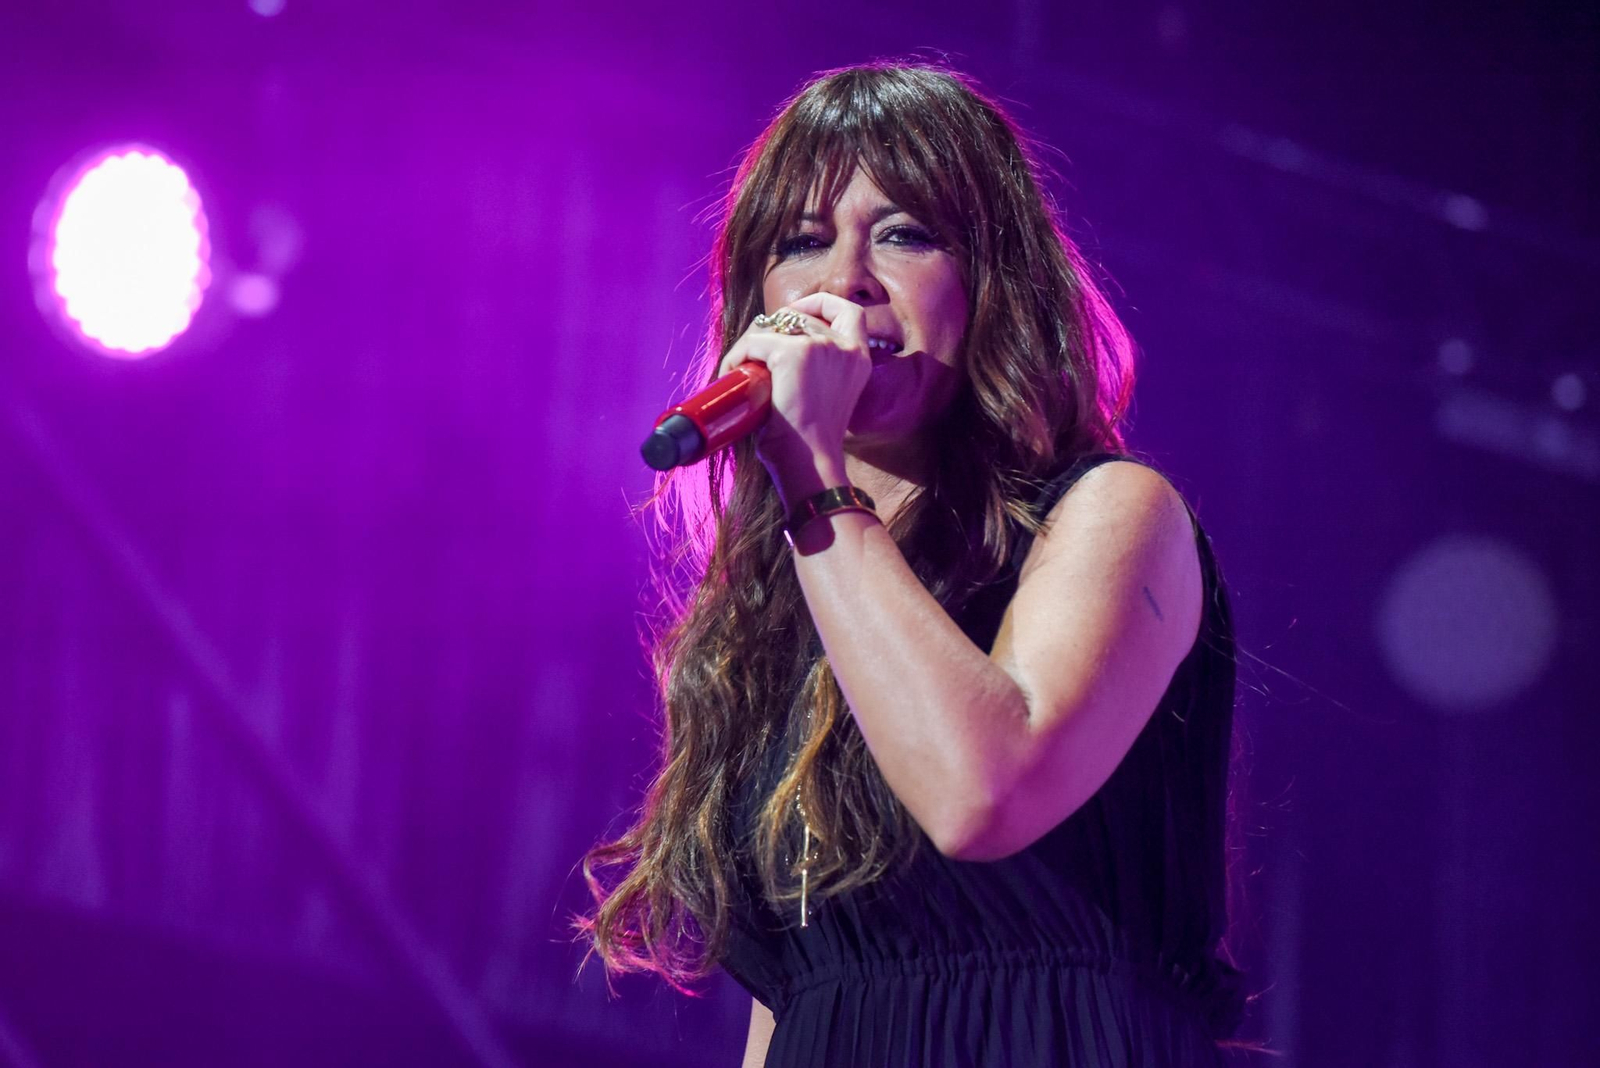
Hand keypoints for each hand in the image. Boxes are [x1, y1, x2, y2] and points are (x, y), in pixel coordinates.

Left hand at [716, 292, 871, 498]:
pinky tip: (733, 375)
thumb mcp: (824, 397)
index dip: (820, 305)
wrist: (809, 464)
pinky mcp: (794, 354)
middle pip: (799, 315)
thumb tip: (775, 354)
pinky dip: (736, 356)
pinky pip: (754, 342)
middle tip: (753, 355)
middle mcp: (844, 347)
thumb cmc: (809, 443)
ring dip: (750, 345)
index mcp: (858, 358)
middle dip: (771, 329)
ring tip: (740, 372)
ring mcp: (821, 347)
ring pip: (772, 326)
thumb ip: (817, 370)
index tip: (796, 314)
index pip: (849, 311)